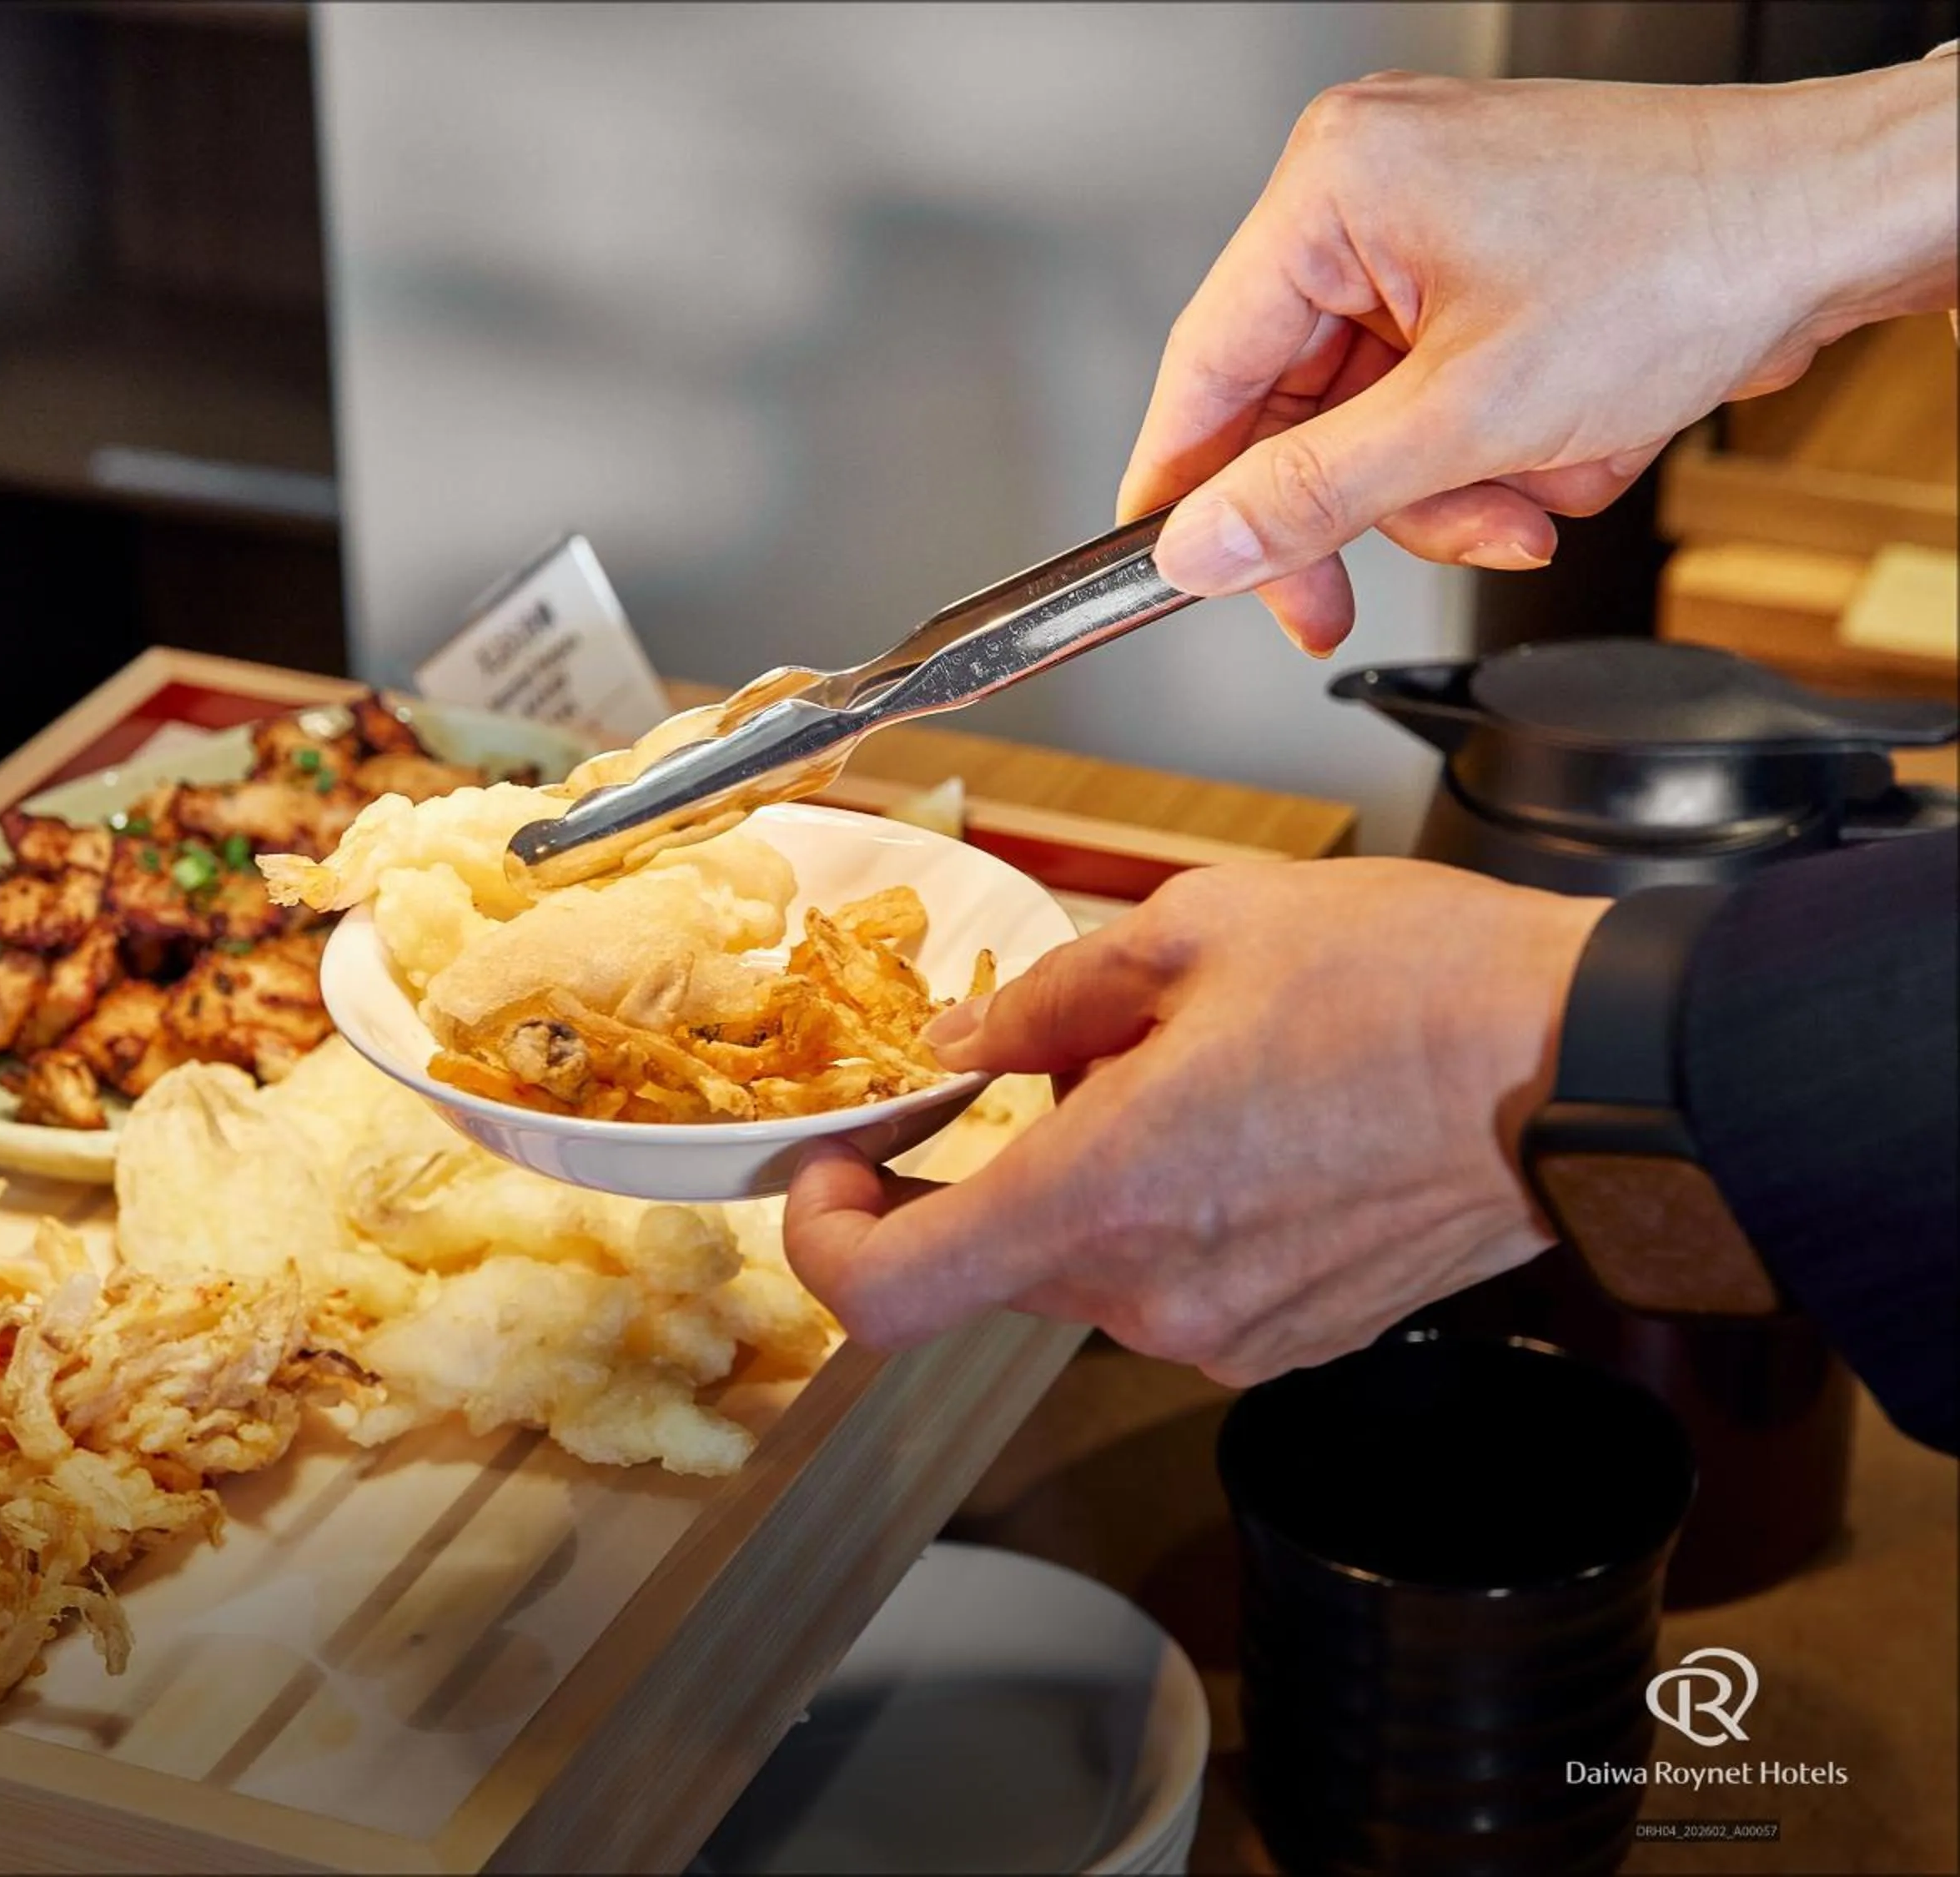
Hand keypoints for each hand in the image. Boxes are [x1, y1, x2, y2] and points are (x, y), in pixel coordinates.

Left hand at [783, 860, 1609, 1385]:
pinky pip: (1174, 1282)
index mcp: (1105, 1194)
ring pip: (1088, 1264)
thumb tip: (970, 1042)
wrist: (1594, 1069)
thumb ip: (1050, 1001)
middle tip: (1069, 1050)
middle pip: (996, 1255)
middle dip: (1001, 1157)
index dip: (825, 1239)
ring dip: (1095, 1176)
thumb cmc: (1416, 986)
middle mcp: (1154, 1295)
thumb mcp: (1197, 930)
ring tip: (1197, 1069)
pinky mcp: (1291, 1341)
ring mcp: (1228, 1335)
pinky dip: (1171, 1211)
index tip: (835, 1175)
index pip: (888, 1293)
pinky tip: (1251, 1124)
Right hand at [1120, 61, 1959, 651]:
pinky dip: (1491, 448)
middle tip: (1354, 597)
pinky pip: (1434, 395)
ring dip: (1446, 488)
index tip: (1179, 577)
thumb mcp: (1471, 418)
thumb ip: (1312, 496)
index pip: (1204, 368)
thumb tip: (1199, 549)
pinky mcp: (1485, 263)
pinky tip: (1562, 450)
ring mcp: (1429, 226)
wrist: (1846, 222)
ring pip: (1369, 420)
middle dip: (1367, 503)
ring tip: (1532, 494)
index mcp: (1335, 186)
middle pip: (1290, 409)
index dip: (1187, 493)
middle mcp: (1367, 190)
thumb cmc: (1694, 259)